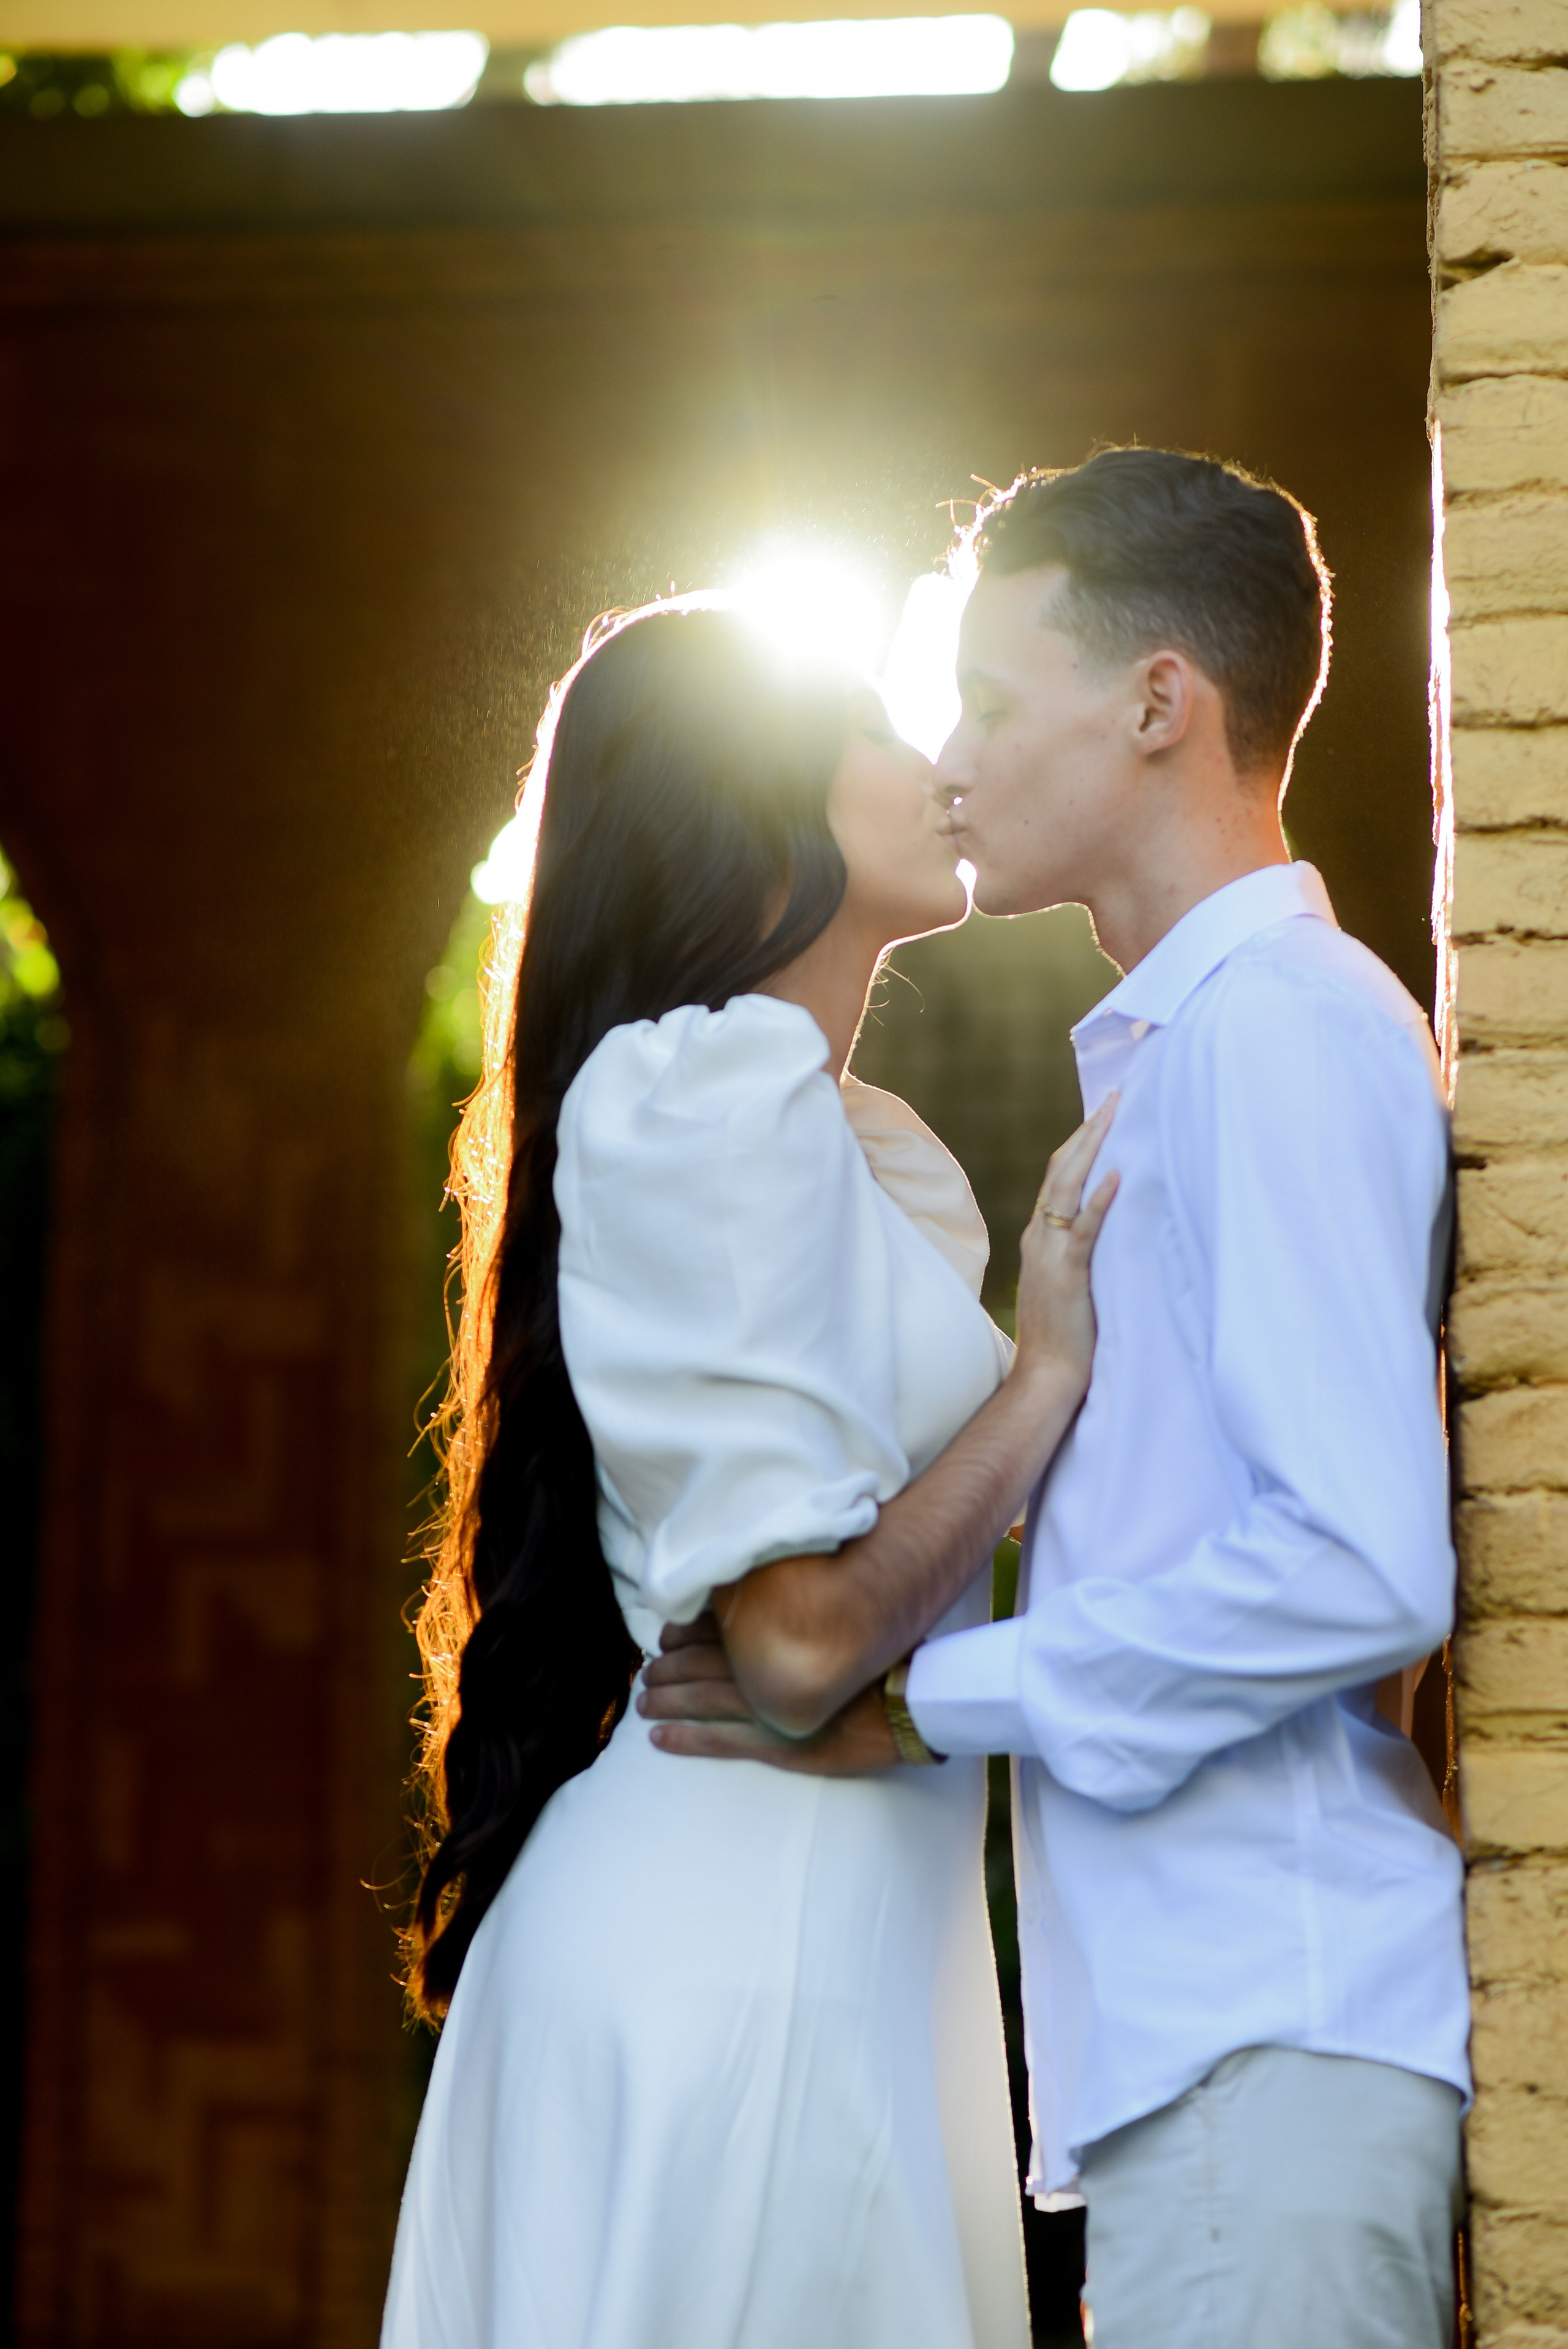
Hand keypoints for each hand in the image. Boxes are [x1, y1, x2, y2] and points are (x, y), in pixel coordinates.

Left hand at [639, 1614, 898, 1773]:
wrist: (907, 1704)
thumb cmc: (880, 1659)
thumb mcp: (841, 1620)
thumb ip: (805, 1609)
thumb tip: (779, 1594)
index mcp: (776, 1635)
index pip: (715, 1629)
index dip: (684, 1632)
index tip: (666, 1635)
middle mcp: (762, 1668)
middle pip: (698, 1663)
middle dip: (667, 1667)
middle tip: (647, 1672)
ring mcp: (764, 1707)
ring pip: (698, 1699)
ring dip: (666, 1700)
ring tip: (643, 1704)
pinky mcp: (772, 1743)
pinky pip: (716, 1740)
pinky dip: (683, 1738)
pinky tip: (658, 1738)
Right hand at [1013, 1096, 1118, 1397]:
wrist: (1046, 1375)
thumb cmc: (1065, 1336)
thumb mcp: (1071, 1281)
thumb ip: (1081, 1251)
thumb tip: (1112, 1225)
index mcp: (1039, 1238)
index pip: (1057, 1178)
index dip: (1079, 1144)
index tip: (1102, 1114)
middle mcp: (1039, 1237)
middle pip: (1060, 1171)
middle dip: (1087, 1132)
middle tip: (1114, 1098)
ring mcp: (1050, 1254)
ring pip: (1067, 1188)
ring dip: (1092, 1149)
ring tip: (1114, 1116)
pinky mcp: (1067, 1274)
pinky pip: (1084, 1230)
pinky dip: (1099, 1200)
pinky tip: (1117, 1176)